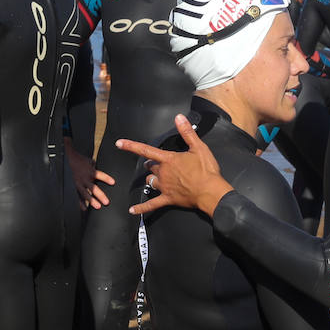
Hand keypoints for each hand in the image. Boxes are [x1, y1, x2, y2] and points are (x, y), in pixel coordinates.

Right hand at [67, 146, 112, 209]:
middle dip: (100, 195)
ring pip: (85, 194)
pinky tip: (85, 208)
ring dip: (91, 201)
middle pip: (93, 188)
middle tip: (106, 202)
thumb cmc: (79, 160)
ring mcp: (79, 184)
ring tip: (98, 206)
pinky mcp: (74, 187)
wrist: (66, 159)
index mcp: (90, 171)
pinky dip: (81, 203)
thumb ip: (96, 167)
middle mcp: (85, 178)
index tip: (113, 182)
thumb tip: (101, 168)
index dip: (106, 178)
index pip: (99, 175)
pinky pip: (77, 196)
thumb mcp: (89, 161)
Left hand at [117, 114, 231, 216]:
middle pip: (150, 167)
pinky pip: (151, 205)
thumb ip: (187, 132)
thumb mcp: (199, 147)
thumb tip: (179, 118)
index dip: (131, 146)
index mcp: (168, 160)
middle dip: (151, 164)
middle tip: (154, 163)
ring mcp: (164, 187)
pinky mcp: (168, 199)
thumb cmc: (206, 170)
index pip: (146, 150)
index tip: (119, 143)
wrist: (211, 192)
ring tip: (153, 179)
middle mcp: (163, 173)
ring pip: (150, 181)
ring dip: (150, 179)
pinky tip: (132, 211)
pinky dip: (141, 208)